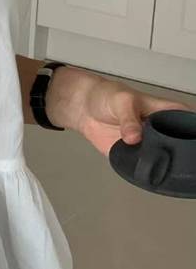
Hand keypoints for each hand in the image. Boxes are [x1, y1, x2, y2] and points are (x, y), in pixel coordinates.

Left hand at [45, 66, 195, 156]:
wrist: (83, 108)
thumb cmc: (108, 96)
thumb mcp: (122, 101)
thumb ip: (129, 119)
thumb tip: (134, 137)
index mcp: (165, 111)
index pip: (187, 120)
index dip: (192, 129)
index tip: (194, 142)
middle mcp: (159, 129)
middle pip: (177, 143)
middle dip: (179, 152)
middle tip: (180, 159)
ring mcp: (146, 143)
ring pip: (160, 157)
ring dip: (161, 164)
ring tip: (163, 168)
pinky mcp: (131, 155)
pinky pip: (140, 165)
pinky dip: (142, 170)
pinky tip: (144, 172)